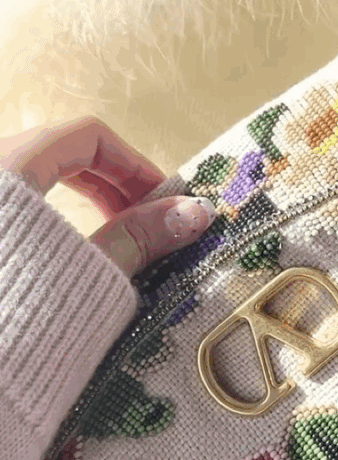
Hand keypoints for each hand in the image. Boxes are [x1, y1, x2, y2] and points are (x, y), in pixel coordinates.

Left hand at [0, 116, 216, 276]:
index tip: (162, 200)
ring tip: (111, 236)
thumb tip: (197, 211)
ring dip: (80, 198)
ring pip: (33, 176)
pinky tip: (64, 252)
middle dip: (110, 183)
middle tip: (143, 220)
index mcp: (9, 171)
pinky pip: (12, 202)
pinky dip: (48, 215)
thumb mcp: (85, 277)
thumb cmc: (16, 322)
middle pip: (58, 152)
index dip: (133, 163)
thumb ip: (139, 237)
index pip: (85, 138)